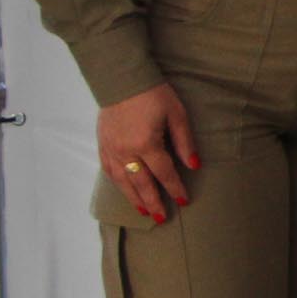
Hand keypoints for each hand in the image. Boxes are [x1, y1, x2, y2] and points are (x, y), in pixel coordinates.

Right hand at [97, 82, 197, 220]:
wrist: (122, 79)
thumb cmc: (154, 94)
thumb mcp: (177, 114)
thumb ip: (184, 142)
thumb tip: (194, 165)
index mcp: (146, 144)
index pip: (164, 173)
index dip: (175, 189)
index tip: (184, 202)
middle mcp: (126, 151)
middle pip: (141, 184)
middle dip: (153, 202)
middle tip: (161, 218)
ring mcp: (111, 149)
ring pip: (122, 181)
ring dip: (133, 198)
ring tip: (143, 211)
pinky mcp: (102, 144)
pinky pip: (109, 170)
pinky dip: (118, 183)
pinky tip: (124, 190)